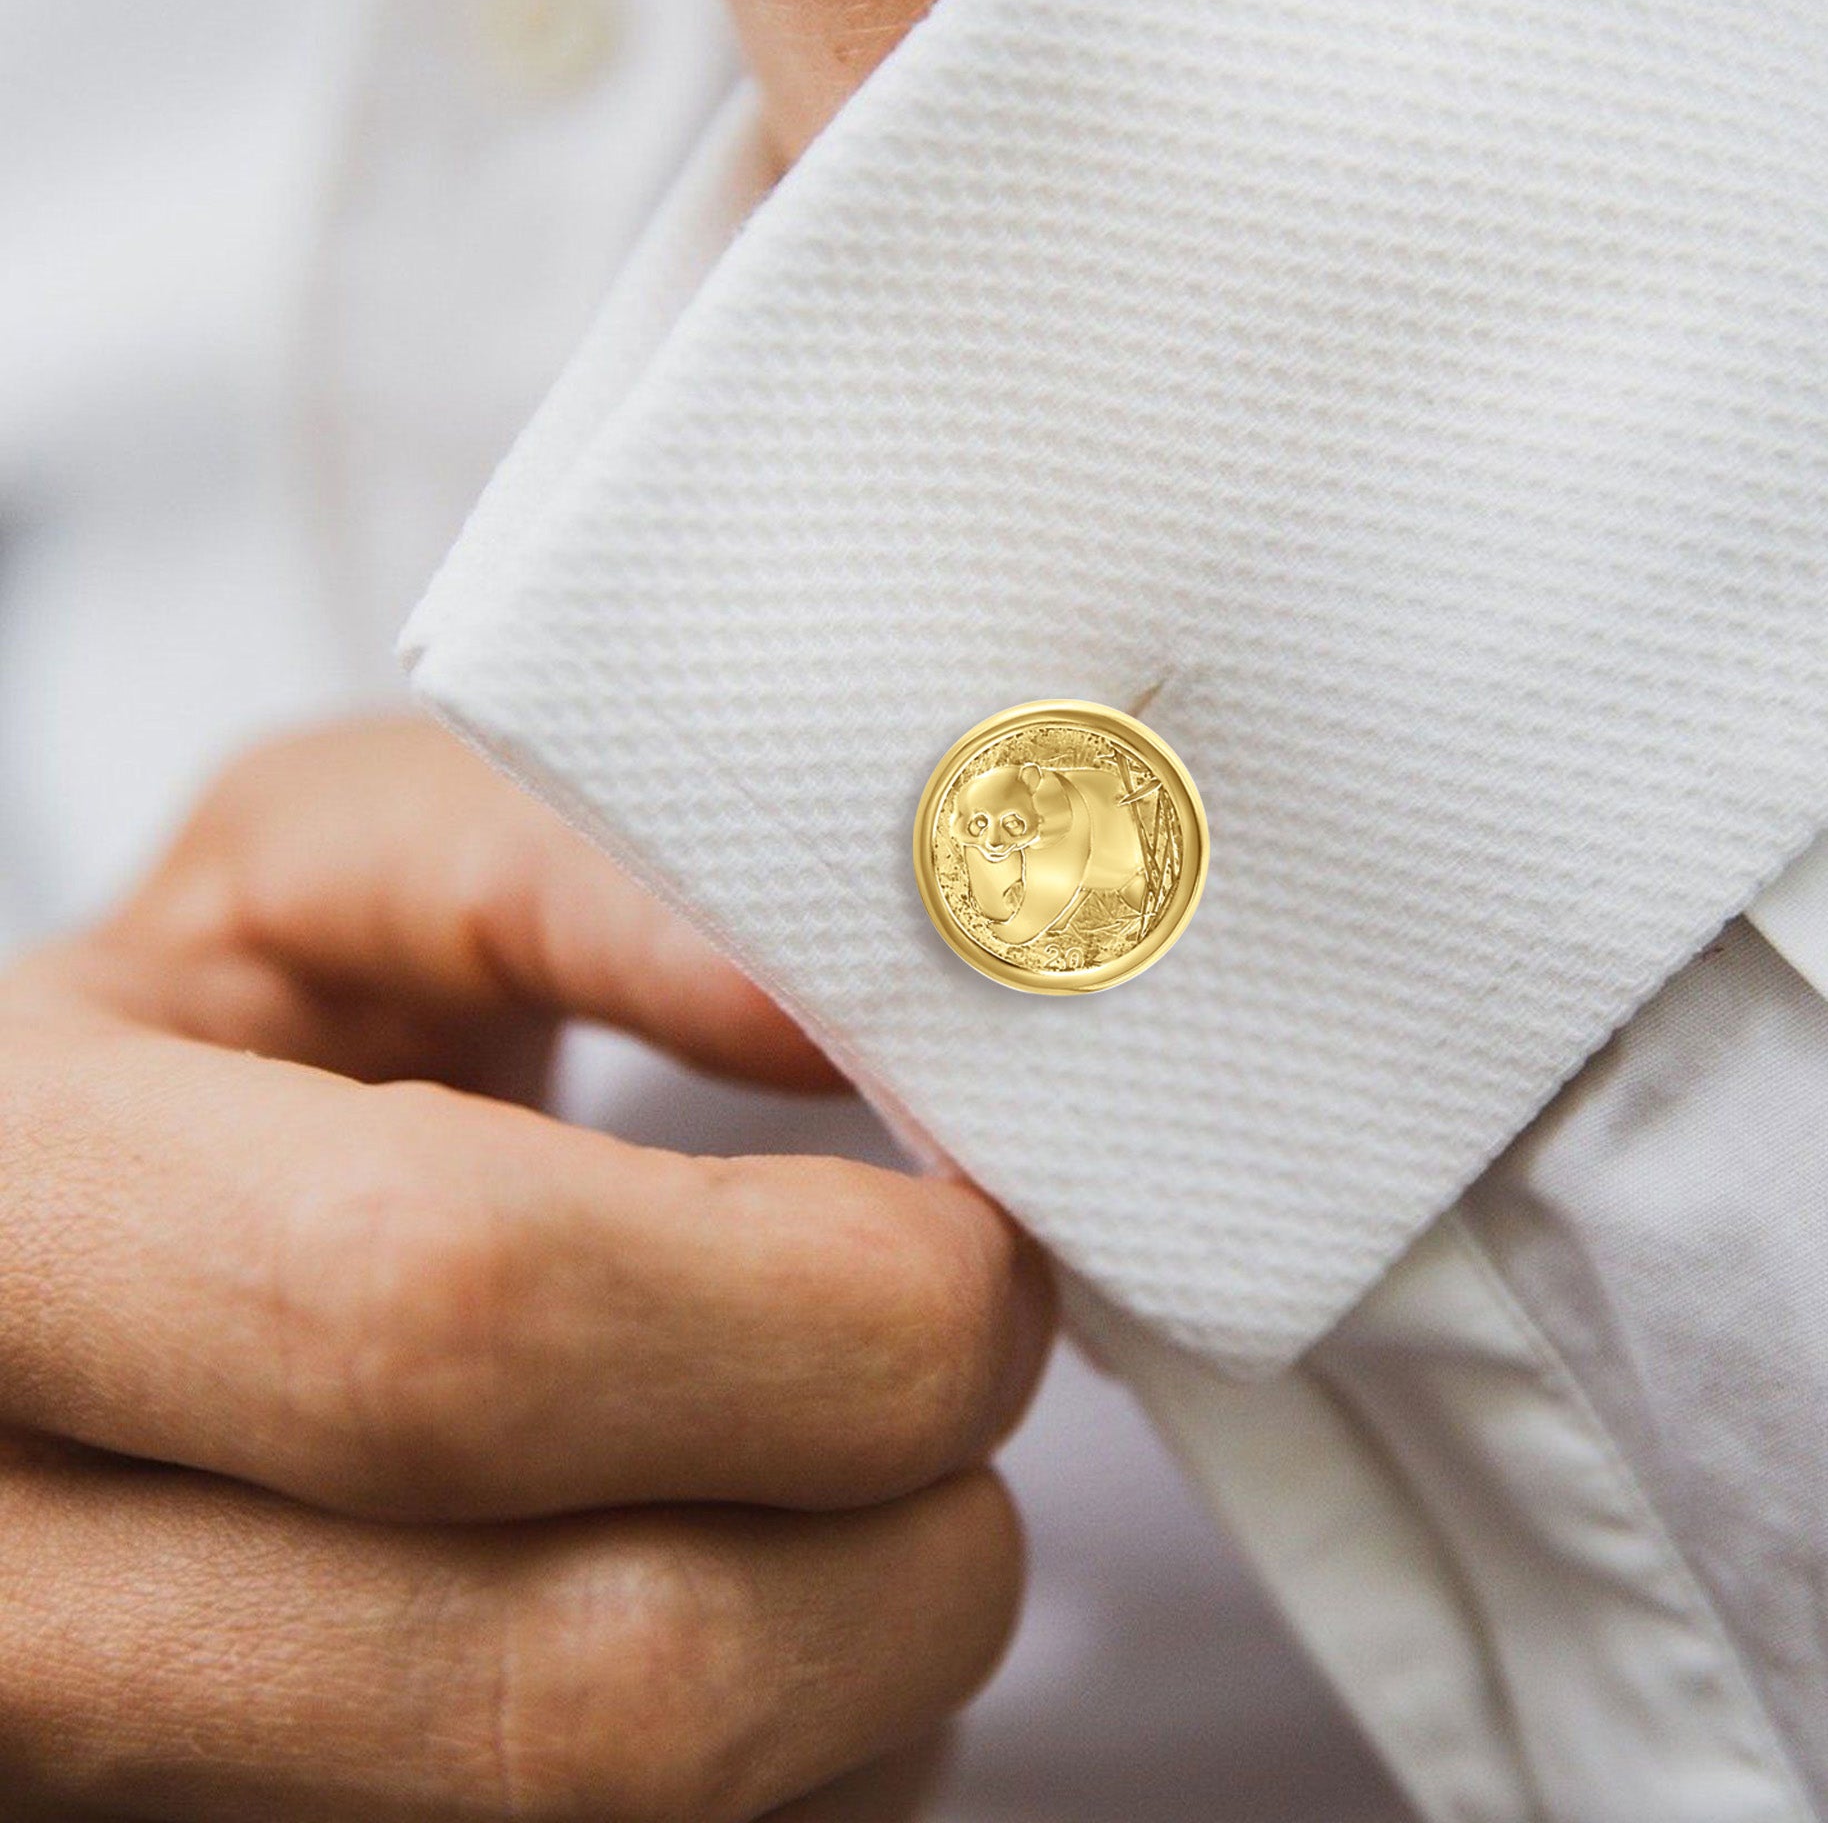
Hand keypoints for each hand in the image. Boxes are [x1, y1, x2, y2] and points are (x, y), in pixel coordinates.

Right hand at [0, 719, 1051, 1820]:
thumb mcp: (329, 869)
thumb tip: (881, 991)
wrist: (65, 1263)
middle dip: (912, 1513)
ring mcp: (134, 1807)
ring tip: (838, 1445)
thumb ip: (594, 882)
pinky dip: (825, 1755)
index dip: (808, 1298)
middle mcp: (16, 1591)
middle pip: (599, 1681)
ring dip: (883, 1645)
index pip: (448, 1325)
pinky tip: (751, 1575)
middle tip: (959, 1344)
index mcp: (2, 1228)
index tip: (962, 1237)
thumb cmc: (211, 1036)